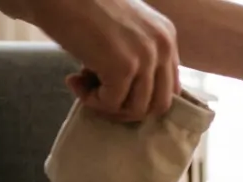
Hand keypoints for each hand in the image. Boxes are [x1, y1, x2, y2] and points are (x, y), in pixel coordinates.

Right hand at [31, 0, 180, 121]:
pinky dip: (90, 100)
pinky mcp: (122, 67)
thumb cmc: (80, 6)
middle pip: (159, 104)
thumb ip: (138, 55)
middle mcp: (163, 46)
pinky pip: (112, 104)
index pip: (168, 87)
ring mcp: (145, 57)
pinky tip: (73, 81)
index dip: (140, 96)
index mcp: (166, 36)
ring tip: (82, 83)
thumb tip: (134, 97)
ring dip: (106, 105)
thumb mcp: (124, 29)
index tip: (112, 86)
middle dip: (128, 108)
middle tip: (99, 94)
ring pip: (137, 109)